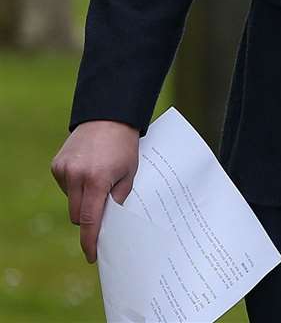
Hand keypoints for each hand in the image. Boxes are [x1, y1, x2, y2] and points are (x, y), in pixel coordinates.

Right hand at [51, 120, 140, 262]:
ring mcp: (63, 170)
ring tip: (100, 181)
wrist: (109, 116)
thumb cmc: (124, 146)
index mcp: (97, 180)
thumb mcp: (130, 173)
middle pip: (77, 215)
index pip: (90, 220)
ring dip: (83, 200)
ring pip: (70, 202)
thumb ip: (119, 199)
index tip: (92, 256)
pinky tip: (89, 171)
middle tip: (104, 212)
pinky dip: (76, 187)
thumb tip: (112, 222)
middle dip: (89, 218)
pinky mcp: (56, 165)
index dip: (90, 240)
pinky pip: (66, 187)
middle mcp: (76, 176)